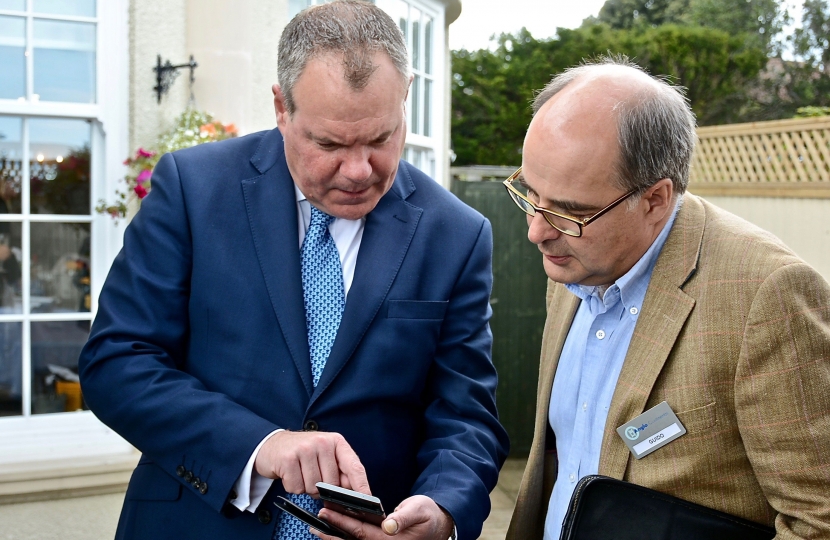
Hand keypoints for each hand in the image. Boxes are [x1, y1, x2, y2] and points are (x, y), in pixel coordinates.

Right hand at [255, 430, 369, 496]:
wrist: (272, 444)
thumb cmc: (302, 453)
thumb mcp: (324, 456)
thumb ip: (340, 472)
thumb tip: (355, 494)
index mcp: (336, 442)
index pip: (354, 466)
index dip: (361, 486)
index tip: (367, 500)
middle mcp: (322, 442)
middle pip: (332, 484)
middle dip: (322, 488)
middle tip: (312, 476)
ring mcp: (304, 449)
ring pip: (314, 488)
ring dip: (306, 487)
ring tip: (300, 473)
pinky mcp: (288, 459)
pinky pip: (297, 488)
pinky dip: (293, 486)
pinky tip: (290, 473)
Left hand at [312, 495, 453, 539]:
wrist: (438, 526)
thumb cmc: (429, 516)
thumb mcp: (419, 510)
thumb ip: (404, 517)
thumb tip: (389, 524)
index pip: (361, 531)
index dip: (342, 522)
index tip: (327, 512)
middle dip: (332, 534)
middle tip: (314, 526)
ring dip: (335, 538)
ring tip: (318, 529)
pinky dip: (345, 537)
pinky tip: (334, 532)